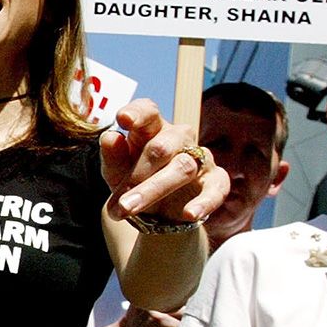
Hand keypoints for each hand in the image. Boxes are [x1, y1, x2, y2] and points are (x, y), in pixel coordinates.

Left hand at [100, 100, 228, 225]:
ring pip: (183, 168)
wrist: (159, 213)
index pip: (148, 111)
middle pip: (161, 148)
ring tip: (129, 209)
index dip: (137, 113)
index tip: (122, 119)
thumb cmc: (135, 180)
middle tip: (119, 202)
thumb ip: (112, 156)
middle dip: (137, 175)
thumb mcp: (116, 171)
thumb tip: (110, 137)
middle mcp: (179, 138)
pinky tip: (190, 214)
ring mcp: (200, 158)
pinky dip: (204, 202)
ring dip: (154, 190)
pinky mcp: (216, 181)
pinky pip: (216, 189)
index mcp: (152, 128)